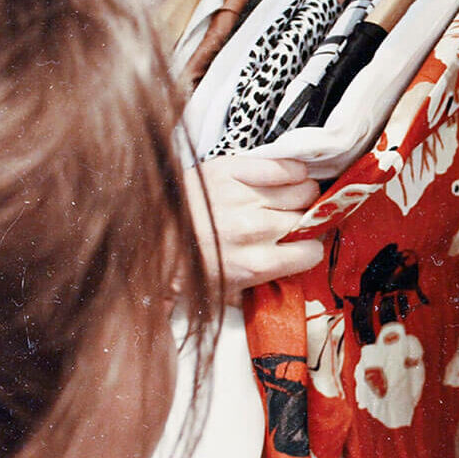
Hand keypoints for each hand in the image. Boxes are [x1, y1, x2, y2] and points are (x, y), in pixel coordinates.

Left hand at [185, 157, 323, 294]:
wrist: (147, 231)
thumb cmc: (187, 263)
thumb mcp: (224, 291)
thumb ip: (260, 288)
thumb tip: (291, 279)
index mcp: (253, 264)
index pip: (311, 253)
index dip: (308, 249)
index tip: (301, 246)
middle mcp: (253, 230)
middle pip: (310, 219)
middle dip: (306, 221)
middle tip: (293, 221)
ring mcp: (244, 197)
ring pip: (305, 190)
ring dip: (303, 195)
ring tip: (289, 199)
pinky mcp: (232, 170)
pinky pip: (284, 166)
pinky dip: (293, 171)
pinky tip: (287, 177)